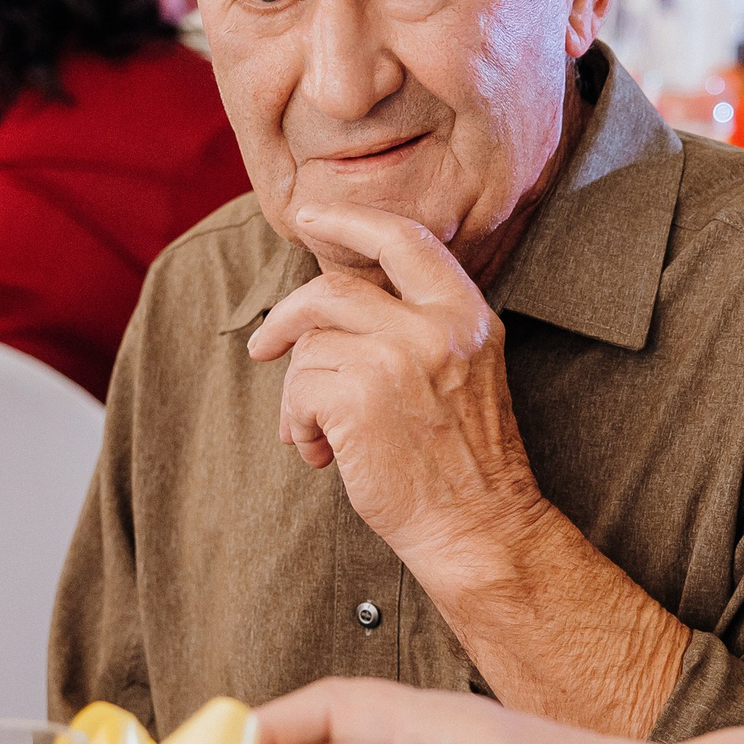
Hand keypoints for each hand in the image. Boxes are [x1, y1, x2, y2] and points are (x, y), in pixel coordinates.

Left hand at [246, 202, 551, 581]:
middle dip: (285, 318)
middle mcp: (435, 327)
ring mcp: (397, 361)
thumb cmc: (463, 459)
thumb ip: (415, 325)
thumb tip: (333, 301)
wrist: (480, 527)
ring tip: (318, 435)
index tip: (310, 215)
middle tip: (262, 346)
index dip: (348, 220)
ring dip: (299, 395)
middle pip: (330, 290)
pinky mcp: (359, 401)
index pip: (402, 238)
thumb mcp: (462, 370)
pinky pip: (298, 391)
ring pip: (309, 348)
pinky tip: (323, 456)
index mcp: (464, 313)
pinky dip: (296, 426)